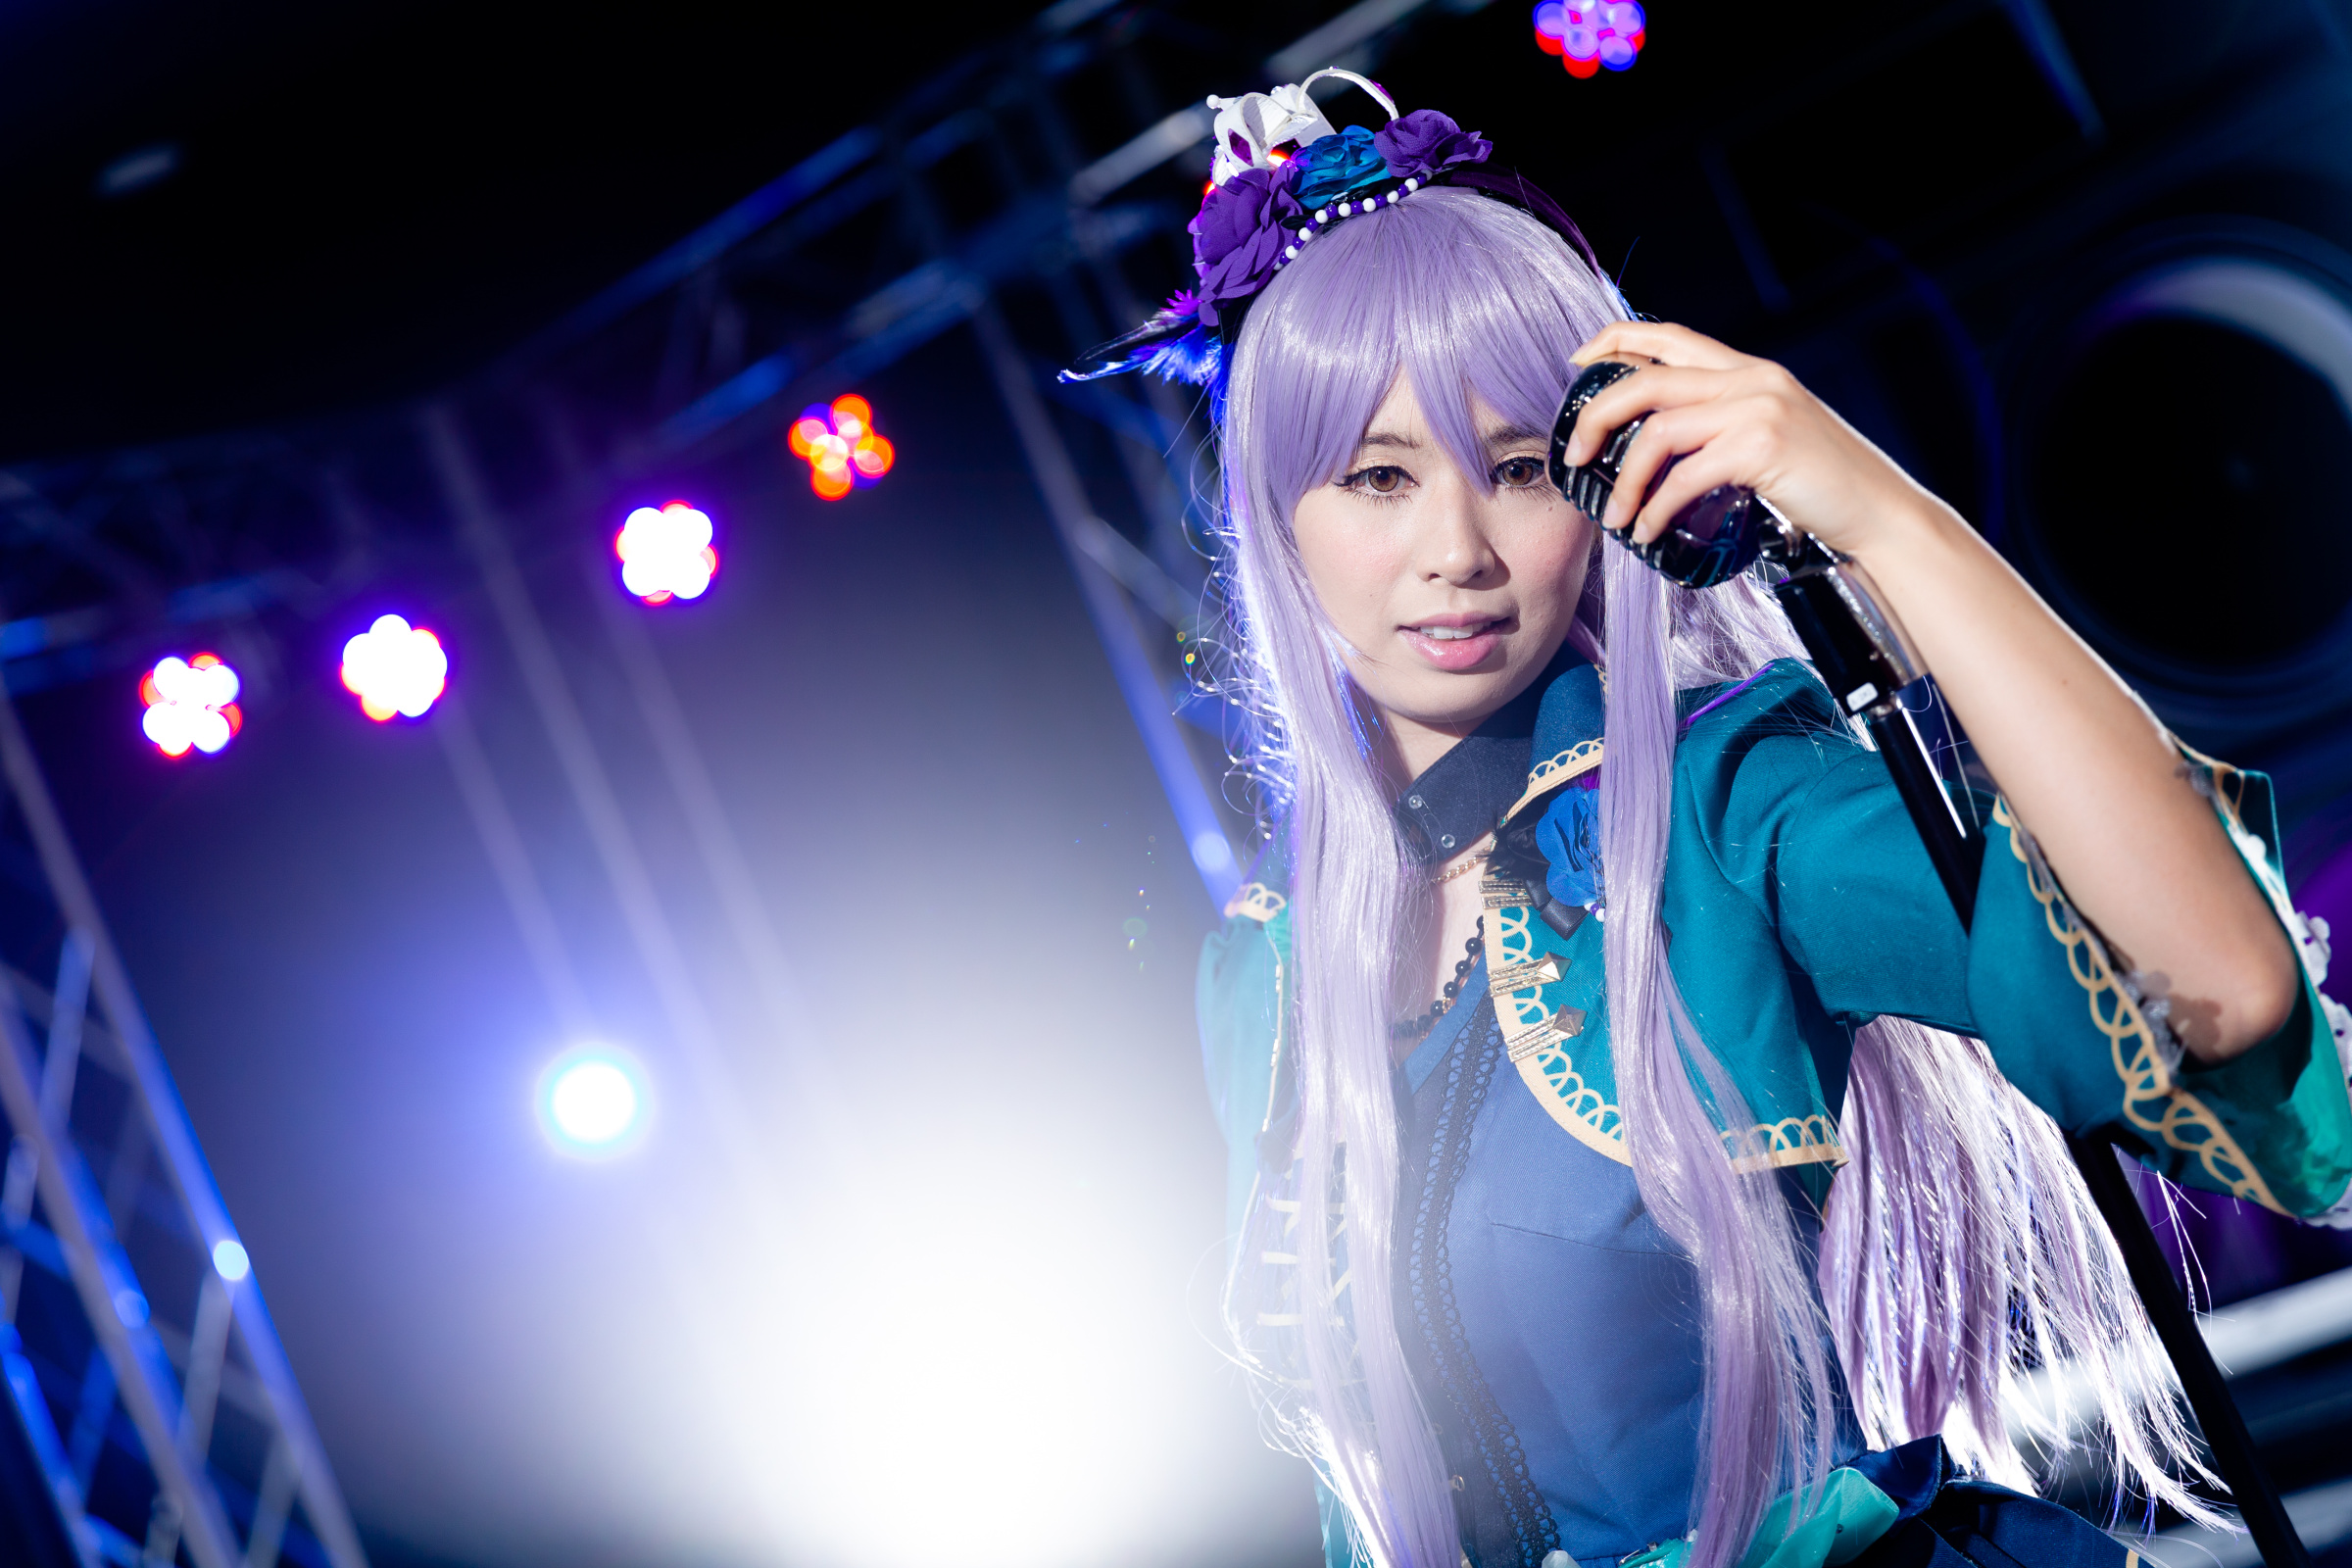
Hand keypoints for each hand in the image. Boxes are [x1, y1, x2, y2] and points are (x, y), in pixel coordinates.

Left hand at [1561, 321, 1940, 561]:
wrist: (1880, 513)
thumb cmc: (1823, 485)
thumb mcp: (1772, 434)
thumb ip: (1725, 423)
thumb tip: (1658, 442)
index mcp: (1750, 370)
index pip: (1670, 335)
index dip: (1615, 341)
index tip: (1578, 364)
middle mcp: (1751, 378)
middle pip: (1646, 380)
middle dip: (1597, 417)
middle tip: (1574, 455)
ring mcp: (1758, 409)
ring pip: (1657, 430)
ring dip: (1624, 479)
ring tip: (1615, 517)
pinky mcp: (1762, 448)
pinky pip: (1684, 476)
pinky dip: (1656, 507)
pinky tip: (1647, 531)